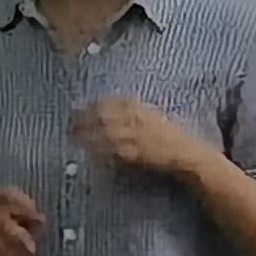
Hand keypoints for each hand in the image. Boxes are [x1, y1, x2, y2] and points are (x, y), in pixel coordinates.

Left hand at [78, 96, 215, 188]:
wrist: (186, 154)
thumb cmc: (170, 136)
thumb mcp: (151, 116)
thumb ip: (131, 113)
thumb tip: (107, 114)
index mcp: (138, 106)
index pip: (107, 101)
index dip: (90, 106)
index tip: (77, 109)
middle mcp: (133, 117)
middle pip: (100, 115)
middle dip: (82, 119)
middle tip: (69, 125)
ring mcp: (132, 135)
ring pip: (102, 132)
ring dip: (85, 135)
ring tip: (73, 138)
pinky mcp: (132, 152)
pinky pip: (110, 151)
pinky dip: (98, 151)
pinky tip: (88, 153)